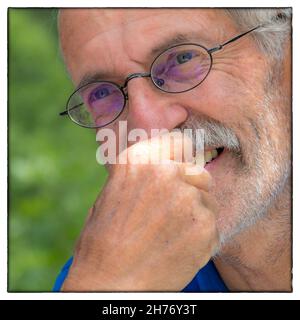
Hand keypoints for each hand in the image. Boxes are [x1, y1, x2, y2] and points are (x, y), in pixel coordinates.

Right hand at [62, 133, 218, 290]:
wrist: (111, 282)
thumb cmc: (105, 239)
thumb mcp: (113, 192)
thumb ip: (142, 172)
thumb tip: (166, 163)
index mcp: (138, 160)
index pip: (179, 142)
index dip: (182, 157)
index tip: (183, 169)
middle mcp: (165, 172)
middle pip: (198, 172)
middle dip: (191, 188)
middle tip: (173, 211)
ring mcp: (187, 198)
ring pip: (207, 199)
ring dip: (196, 213)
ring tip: (171, 233)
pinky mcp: (205, 226)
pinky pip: (212, 224)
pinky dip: (201, 236)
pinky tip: (179, 247)